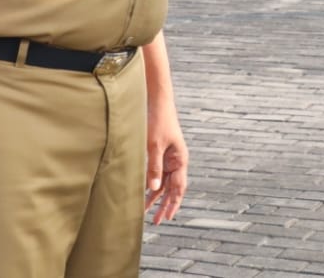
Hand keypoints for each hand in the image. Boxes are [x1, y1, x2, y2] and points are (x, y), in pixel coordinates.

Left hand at [144, 98, 187, 224]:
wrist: (157, 102)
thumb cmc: (159, 121)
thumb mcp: (155, 145)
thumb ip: (154, 166)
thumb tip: (154, 188)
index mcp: (180, 160)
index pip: (179, 188)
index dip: (173, 204)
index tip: (167, 218)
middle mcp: (176, 161)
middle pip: (172, 189)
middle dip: (165, 205)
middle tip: (156, 221)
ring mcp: (168, 158)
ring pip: (163, 183)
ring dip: (155, 197)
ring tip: (146, 212)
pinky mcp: (159, 154)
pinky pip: (156, 174)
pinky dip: (150, 185)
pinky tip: (143, 194)